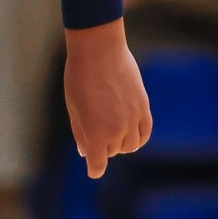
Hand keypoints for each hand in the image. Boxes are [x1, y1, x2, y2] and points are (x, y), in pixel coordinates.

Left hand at [64, 19, 152, 178]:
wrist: (99, 49)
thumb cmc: (79, 76)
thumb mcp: (73, 105)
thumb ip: (80, 131)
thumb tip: (84, 152)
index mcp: (96, 133)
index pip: (98, 164)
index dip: (94, 169)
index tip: (93, 169)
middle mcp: (117, 131)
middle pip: (112, 152)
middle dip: (102, 147)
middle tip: (93, 130)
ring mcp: (132, 120)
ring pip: (130, 146)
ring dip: (120, 143)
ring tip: (109, 128)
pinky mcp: (144, 108)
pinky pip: (144, 133)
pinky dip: (137, 137)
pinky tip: (129, 132)